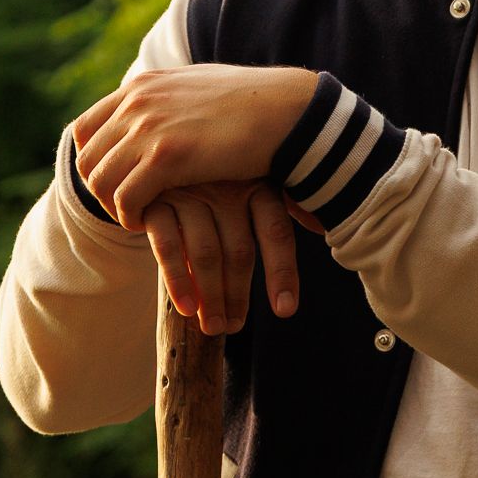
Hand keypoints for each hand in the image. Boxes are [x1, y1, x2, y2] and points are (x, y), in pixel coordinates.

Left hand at [73, 63, 319, 223]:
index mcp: (144, 86)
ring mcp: (149, 128)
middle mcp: (138, 103)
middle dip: (101, 189)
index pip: (86, 128)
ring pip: (99, 181)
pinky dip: (130, 216)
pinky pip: (125, 198)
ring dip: (114, 206)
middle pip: (87, 158)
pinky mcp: (166, 157)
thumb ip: (171, 98)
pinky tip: (149, 222)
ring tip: (138, 216)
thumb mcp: (200, 88)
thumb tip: (163, 109)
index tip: (114, 181)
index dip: (93, 161)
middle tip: (126, 206)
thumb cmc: (255, 104)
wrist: (287, 110)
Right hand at [140, 180, 316, 333]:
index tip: (285, 310)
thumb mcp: (252, 177)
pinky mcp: (154, 200)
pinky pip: (168, 246)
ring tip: (214, 326)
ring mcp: (189, 192)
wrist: (158, 151)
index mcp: (257, 181)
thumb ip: (285, 203)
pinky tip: (187, 307)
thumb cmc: (216, 172)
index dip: (282, 272)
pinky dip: (178, 281)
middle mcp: (226, 185)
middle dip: (238, 295)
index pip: (276, 232)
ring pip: (206, 254)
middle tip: (234, 326)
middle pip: (239, 251)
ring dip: (210, 297)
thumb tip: (323, 227)